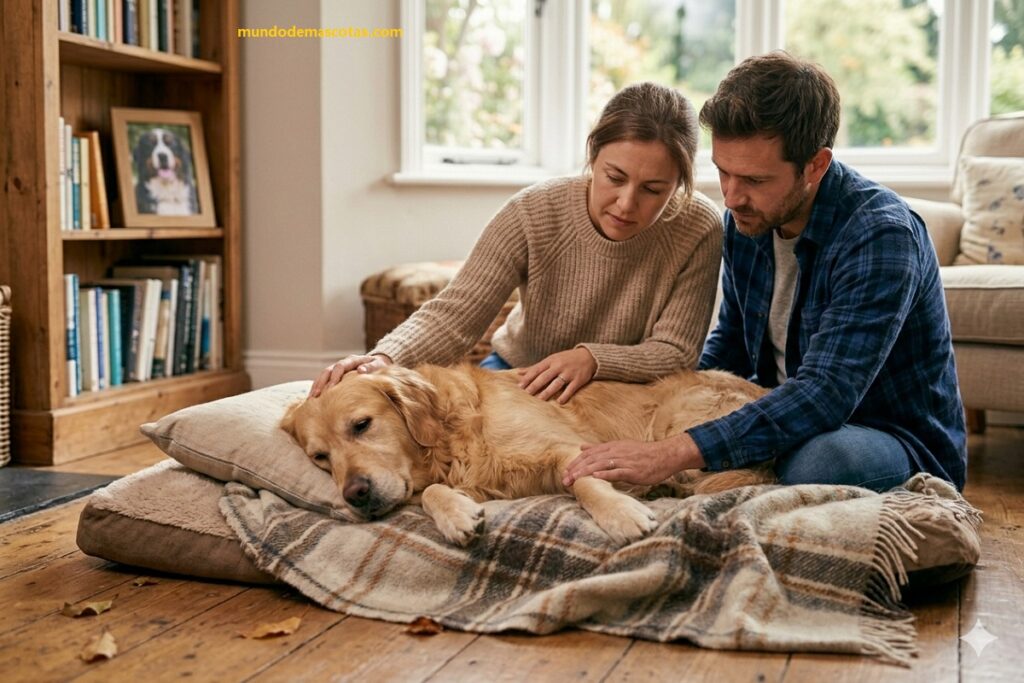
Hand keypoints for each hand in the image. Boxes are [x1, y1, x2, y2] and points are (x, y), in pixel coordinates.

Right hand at [309, 353, 392, 397]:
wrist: (378, 363)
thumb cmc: (379, 366)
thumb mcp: (378, 365)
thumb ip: (370, 367)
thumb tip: (361, 370)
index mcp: (352, 360)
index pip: (340, 367)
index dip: (335, 376)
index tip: (331, 387)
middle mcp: (342, 364)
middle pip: (327, 371)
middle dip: (320, 383)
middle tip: (316, 396)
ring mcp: (337, 370)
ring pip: (323, 377)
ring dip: (316, 387)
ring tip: (310, 400)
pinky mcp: (335, 377)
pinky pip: (324, 382)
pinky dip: (318, 389)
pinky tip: (313, 400)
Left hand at [518, 347, 597, 402]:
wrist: (588, 357)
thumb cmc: (565, 359)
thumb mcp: (551, 360)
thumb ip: (535, 367)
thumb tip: (518, 372)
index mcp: (551, 361)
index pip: (537, 369)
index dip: (528, 378)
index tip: (520, 386)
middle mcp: (559, 366)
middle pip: (545, 376)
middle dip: (535, 385)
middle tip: (527, 393)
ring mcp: (569, 373)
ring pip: (556, 383)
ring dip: (548, 391)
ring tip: (540, 399)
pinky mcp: (578, 380)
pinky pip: (571, 389)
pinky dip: (565, 395)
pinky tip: (559, 402)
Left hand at [561, 433, 704, 486]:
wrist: (665, 455)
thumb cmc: (643, 454)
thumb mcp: (620, 447)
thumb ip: (600, 448)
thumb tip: (581, 447)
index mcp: (612, 447)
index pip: (589, 454)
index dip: (576, 462)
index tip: (565, 471)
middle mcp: (616, 452)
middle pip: (591, 459)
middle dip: (576, 469)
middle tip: (564, 480)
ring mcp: (624, 461)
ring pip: (601, 465)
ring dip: (585, 473)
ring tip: (573, 480)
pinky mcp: (633, 470)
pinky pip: (617, 472)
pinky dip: (606, 474)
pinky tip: (596, 477)